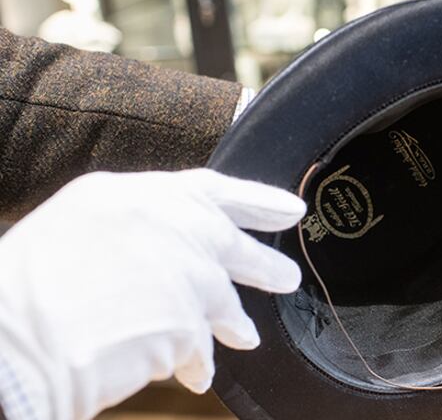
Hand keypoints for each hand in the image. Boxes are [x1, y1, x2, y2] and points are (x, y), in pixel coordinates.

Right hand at [0, 169, 305, 419]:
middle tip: (288, 277)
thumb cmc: (24, 293)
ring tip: (247, 335)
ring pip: (223, 301)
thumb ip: (136, 234)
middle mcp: (165, 227)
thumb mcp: (78, 231)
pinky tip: (193, 374)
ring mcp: (181, 274)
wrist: (4, 344)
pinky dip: (195, 363)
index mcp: (130, 194)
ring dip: (234, 322)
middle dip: (263, 264)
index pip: (211, 188)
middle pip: (230, 243)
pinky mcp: (187, 324)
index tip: (291, 209)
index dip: (256, 199)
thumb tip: (169, 257)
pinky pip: (199, 349)